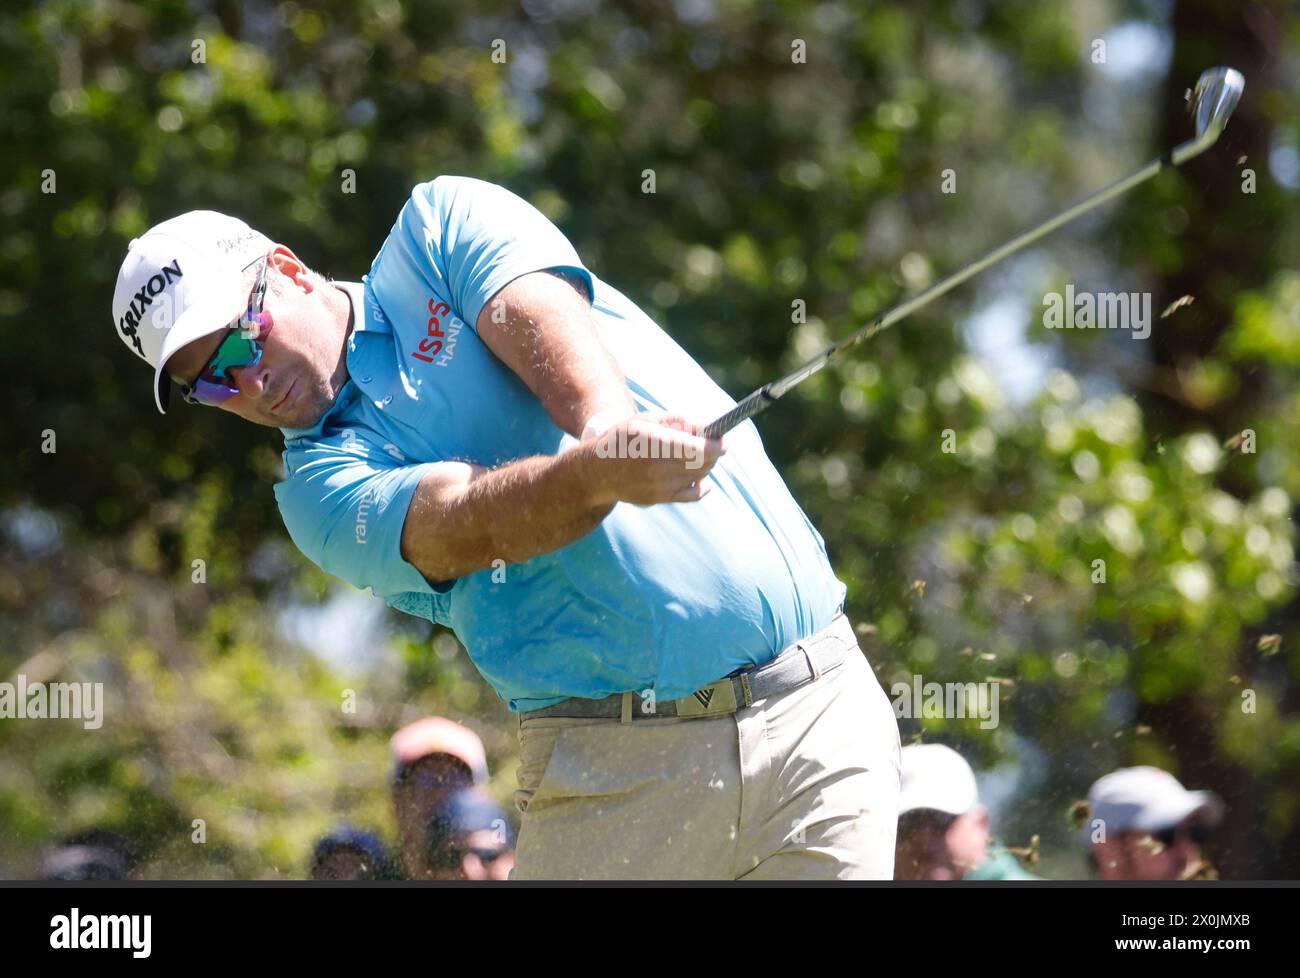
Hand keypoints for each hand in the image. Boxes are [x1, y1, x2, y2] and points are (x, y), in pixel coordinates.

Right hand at [583, 414, 724, 505]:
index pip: (698, 449)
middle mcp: (655, 467)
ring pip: (699, 476)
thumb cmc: (623, 438)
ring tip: (698, 454)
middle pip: (702, 463)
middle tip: (714, 444)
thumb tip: (707, 429)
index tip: (723, 439)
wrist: (596, 472)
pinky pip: (693, 494)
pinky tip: (700, 476)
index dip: (716, 445)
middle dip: (713, 452)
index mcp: (652, 442)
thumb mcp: (646, 420)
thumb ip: (678, 421)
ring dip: (705, 465)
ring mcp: (658, 487)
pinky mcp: (659, 499)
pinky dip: (702, 484)